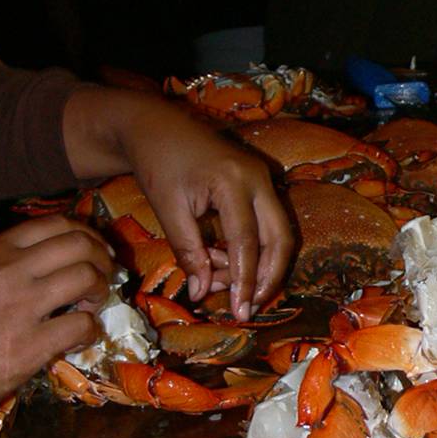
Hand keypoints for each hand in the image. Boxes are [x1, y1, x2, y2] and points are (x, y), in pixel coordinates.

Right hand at [0, 217, 114, 430]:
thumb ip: (6, 265)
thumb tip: (51, 265)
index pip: (54, 224)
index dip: (87, 234)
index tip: (97, 249)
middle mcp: (9, 271)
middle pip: (79, 244)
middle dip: (103, 258)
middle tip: (105, 276)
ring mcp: (20, 307)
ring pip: (86, 278)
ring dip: (101, 291)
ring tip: (93, 305)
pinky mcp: (29, 346)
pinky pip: (81, 326)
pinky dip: (91, 331)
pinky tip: (82, 337)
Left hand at [95, 97, 293, 319]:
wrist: (155, 126)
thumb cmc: (158, 164)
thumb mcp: (168, 210)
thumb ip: (188, 252)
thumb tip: (202, 293)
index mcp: (234, 181)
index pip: (247, 242)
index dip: (245, 280)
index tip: (240, 311)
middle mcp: (258, 178)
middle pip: (281, 238)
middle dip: (270, 277)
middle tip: (251, 307)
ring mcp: (263, 177)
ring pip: (279, 232)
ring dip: (263, 264)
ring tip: (228, 284)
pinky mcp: (259, 182)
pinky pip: (268, 222)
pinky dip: (255, 248)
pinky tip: (230, 263)